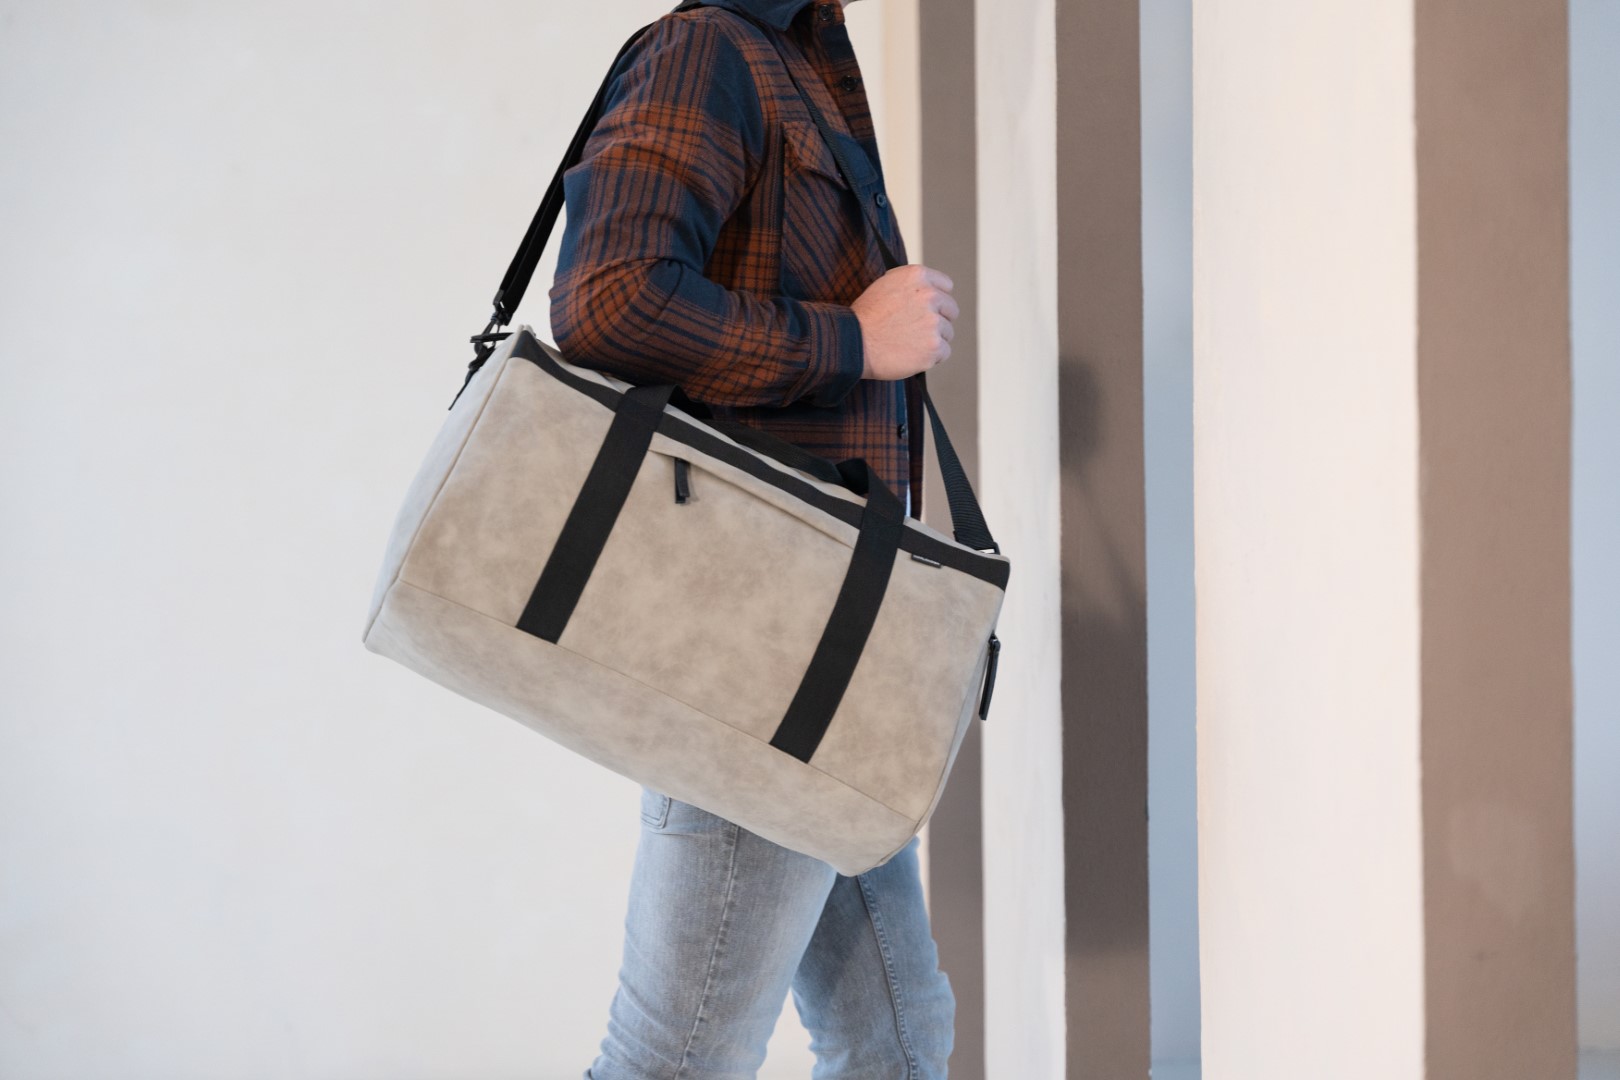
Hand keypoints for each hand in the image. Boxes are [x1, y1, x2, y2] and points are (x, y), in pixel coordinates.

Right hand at [850, 264, 958, 380]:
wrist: (853, 343)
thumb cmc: (864, 318)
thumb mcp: (884, 285)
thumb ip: (909, 285)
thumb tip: (926, 289)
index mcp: (917, 276)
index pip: (946, 286)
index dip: (936, 300)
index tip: (928, 310)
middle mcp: (929, 295)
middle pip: (951, 310)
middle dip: (937, 320)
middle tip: (916, 330)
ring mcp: (933, 322)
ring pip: (947, 333)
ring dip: (932, 340)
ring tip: (908, 343)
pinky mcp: (934, 346)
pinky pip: (944, 352)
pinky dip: (930, 357)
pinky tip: (911, 355)